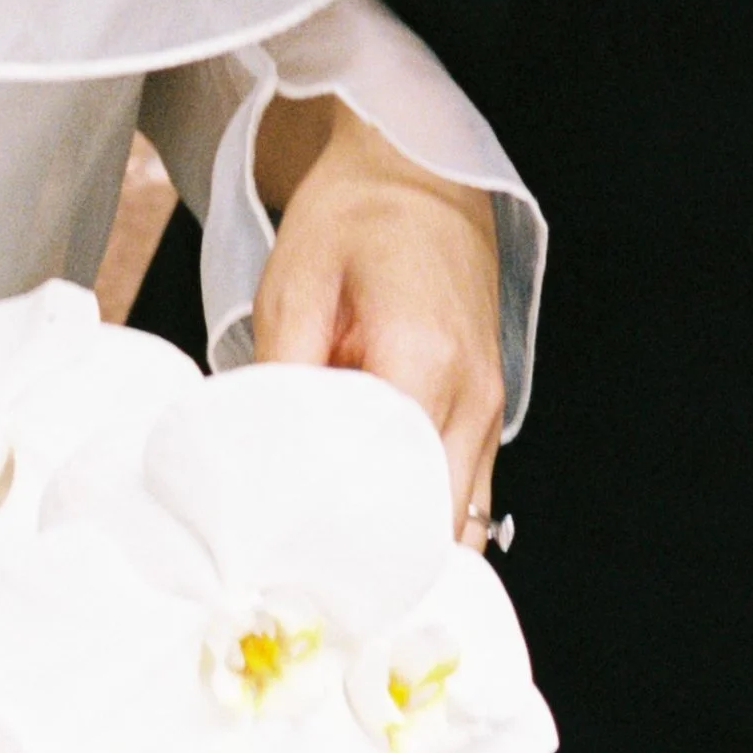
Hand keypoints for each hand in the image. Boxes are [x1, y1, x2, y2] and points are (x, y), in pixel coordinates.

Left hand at [252, 96, 504, 543]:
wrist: (415, 171)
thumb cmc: (352, 218)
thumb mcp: (294, 286)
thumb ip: (284, 379)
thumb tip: (261, 463)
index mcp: (422, 358)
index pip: (393, 489)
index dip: (345, 537)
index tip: (298, 565)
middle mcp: (471, 392)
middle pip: (435, 522)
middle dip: (379, 559)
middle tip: (315, 581)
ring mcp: (491, 403)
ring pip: (463, 519)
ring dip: (410, 545)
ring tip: (346, 563)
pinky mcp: (490, 404)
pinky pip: (472, 490)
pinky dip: (433, 518)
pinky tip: (383, 526)